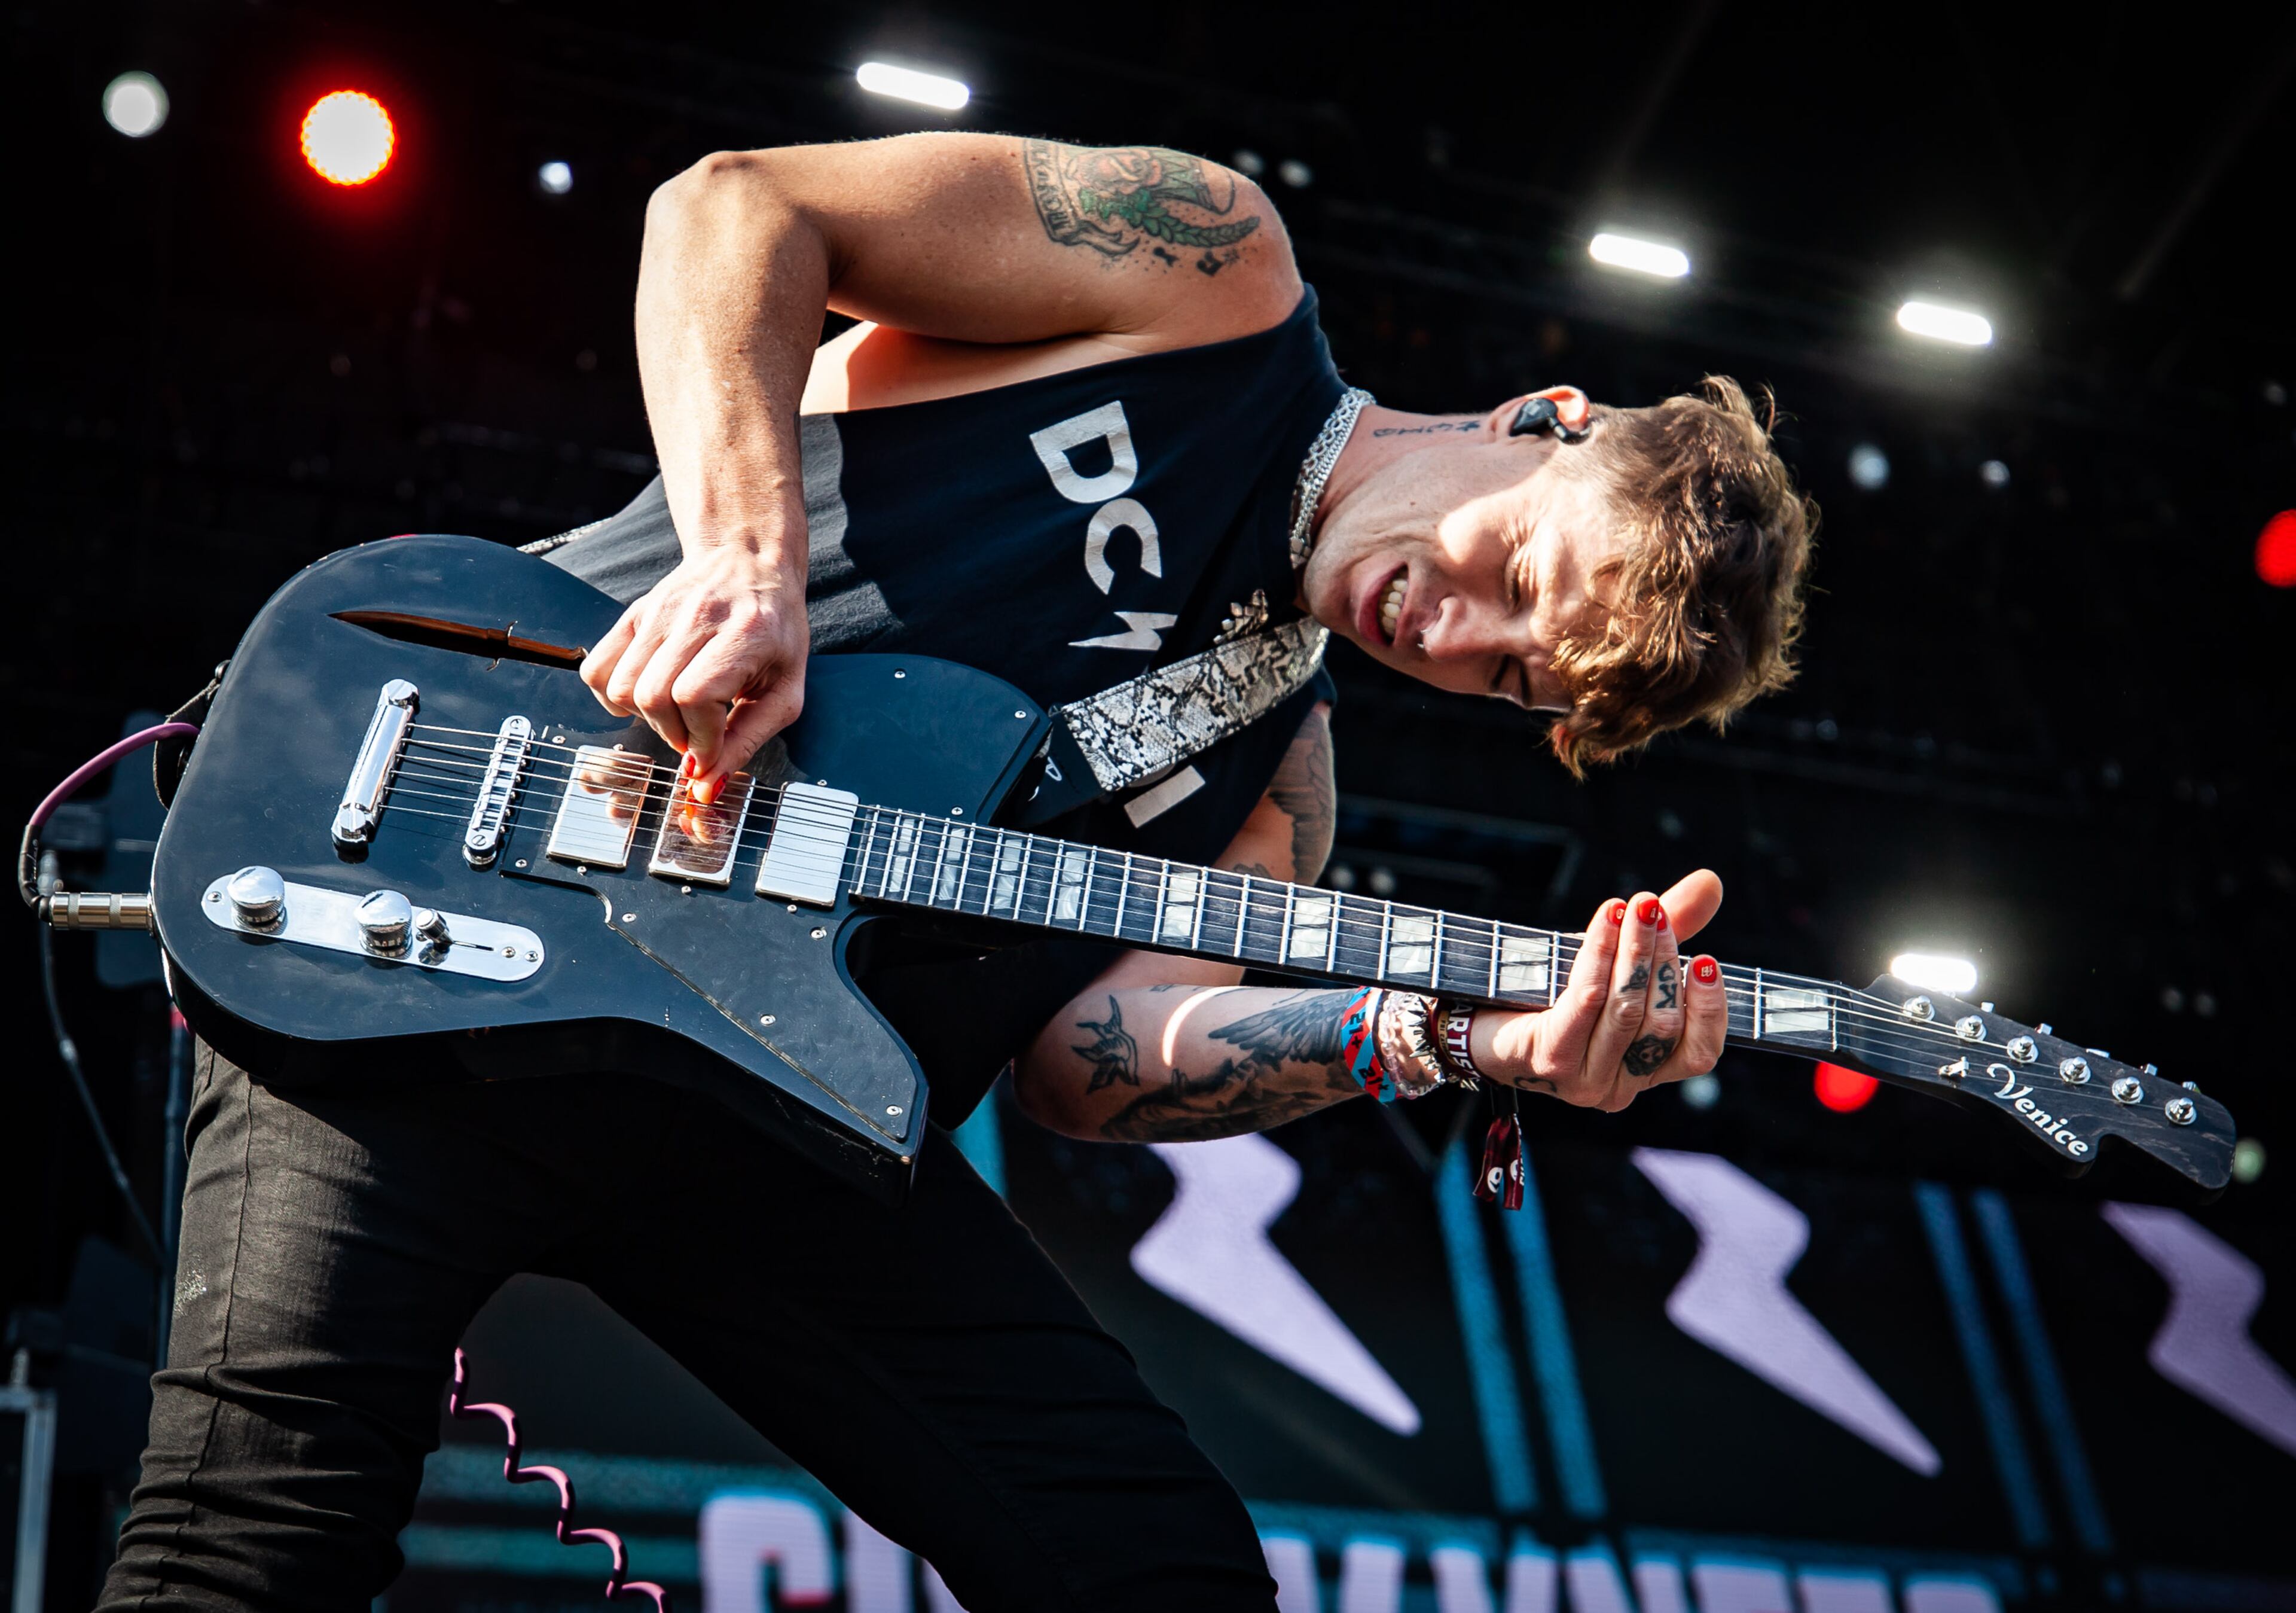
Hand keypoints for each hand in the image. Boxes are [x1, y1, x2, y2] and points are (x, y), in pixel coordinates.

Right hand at [579, 545, 807, 800]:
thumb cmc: (775, 632)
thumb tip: (704, 787)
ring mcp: (658, 611)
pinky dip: (612, 696)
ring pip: (621, 686)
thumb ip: (748, 740)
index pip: (696, 696)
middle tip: (696, 735)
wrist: (750, 563)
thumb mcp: (784, 690)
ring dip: (646, 718)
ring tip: (676, 714)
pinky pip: (597, 669)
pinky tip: (644, 697)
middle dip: (674, 733)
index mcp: (745, 632)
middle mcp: (697, 616)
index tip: (712, 749)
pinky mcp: (633, 613)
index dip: (701, 738)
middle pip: (654, 695)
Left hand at [1477, 869, 1727, 1111]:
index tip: (1707, 960)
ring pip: (1625, 1010)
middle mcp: (1620, 1087)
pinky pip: (1587, 999)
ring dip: (1635, 951)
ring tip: (1639, 906)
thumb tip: (1711, 883)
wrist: (1477, 1014)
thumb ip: (1668, 930)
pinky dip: (1601, 952)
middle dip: (1662, 959)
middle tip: (1655, 909)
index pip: (1698, 1054)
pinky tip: (1609, 917)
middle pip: (1661, 1023)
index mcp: (1646, 1071)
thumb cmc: (1552, 991)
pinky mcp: (1551, 1061)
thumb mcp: (1615, 960)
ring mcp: (1585, 1080)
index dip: (1709, 1009)